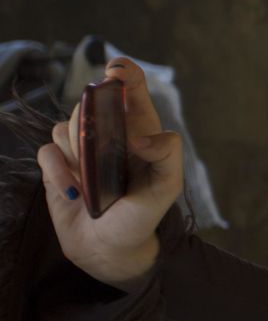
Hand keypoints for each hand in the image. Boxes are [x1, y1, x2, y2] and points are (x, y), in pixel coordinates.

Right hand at [35, 58, 183, 290]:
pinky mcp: (57, 167)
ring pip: (65, 125)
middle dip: (91, 119)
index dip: (123, 73)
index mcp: (139, 131)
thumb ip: (168, 154)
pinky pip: (47, 152)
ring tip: (90, 180)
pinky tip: (74, 191)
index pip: (130, 90)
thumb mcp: (167, 186)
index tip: (114, 70)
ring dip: (75, 149)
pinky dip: (57, 170)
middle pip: (90, 103)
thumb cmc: (143, 216)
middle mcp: (109, 136)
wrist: (111, 249)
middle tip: (100, 150)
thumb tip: (142, 136)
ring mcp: (81, 150)